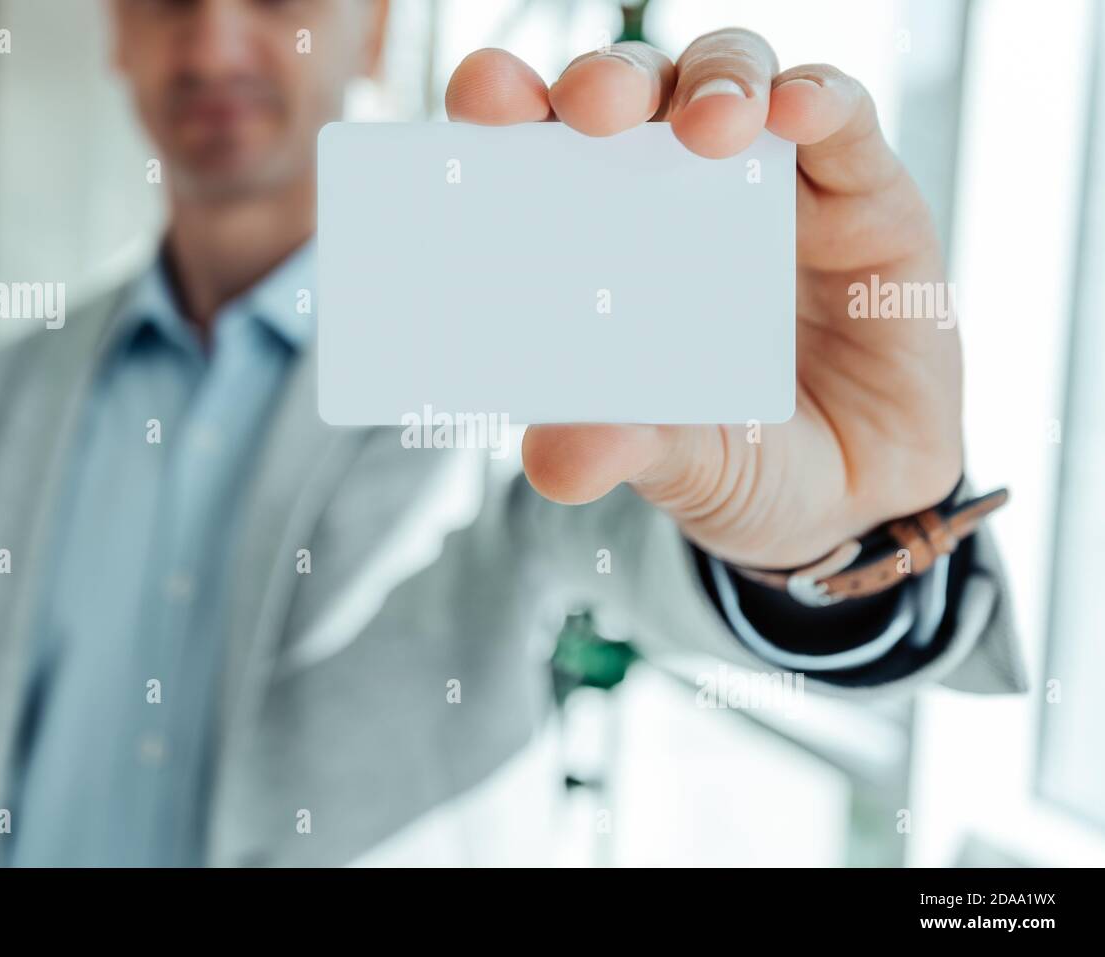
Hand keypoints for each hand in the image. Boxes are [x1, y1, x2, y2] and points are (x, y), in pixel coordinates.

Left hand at [445, 31, 961, 568]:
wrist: (863, 500)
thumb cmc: (743, 462)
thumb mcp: (676, 465)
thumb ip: (618, 447)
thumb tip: (553, 461)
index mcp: (600, 241)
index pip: (539, 145)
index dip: (507, 102)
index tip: (481, 96)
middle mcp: (676, 192)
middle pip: (634, 91)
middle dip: (608, 82)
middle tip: (592, 109)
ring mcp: (769, 182)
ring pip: (732, 75)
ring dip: (716, 81)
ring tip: (711, 126)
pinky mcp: (864, 189)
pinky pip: (843, 114)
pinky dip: (817, 97)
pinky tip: (799, 110)